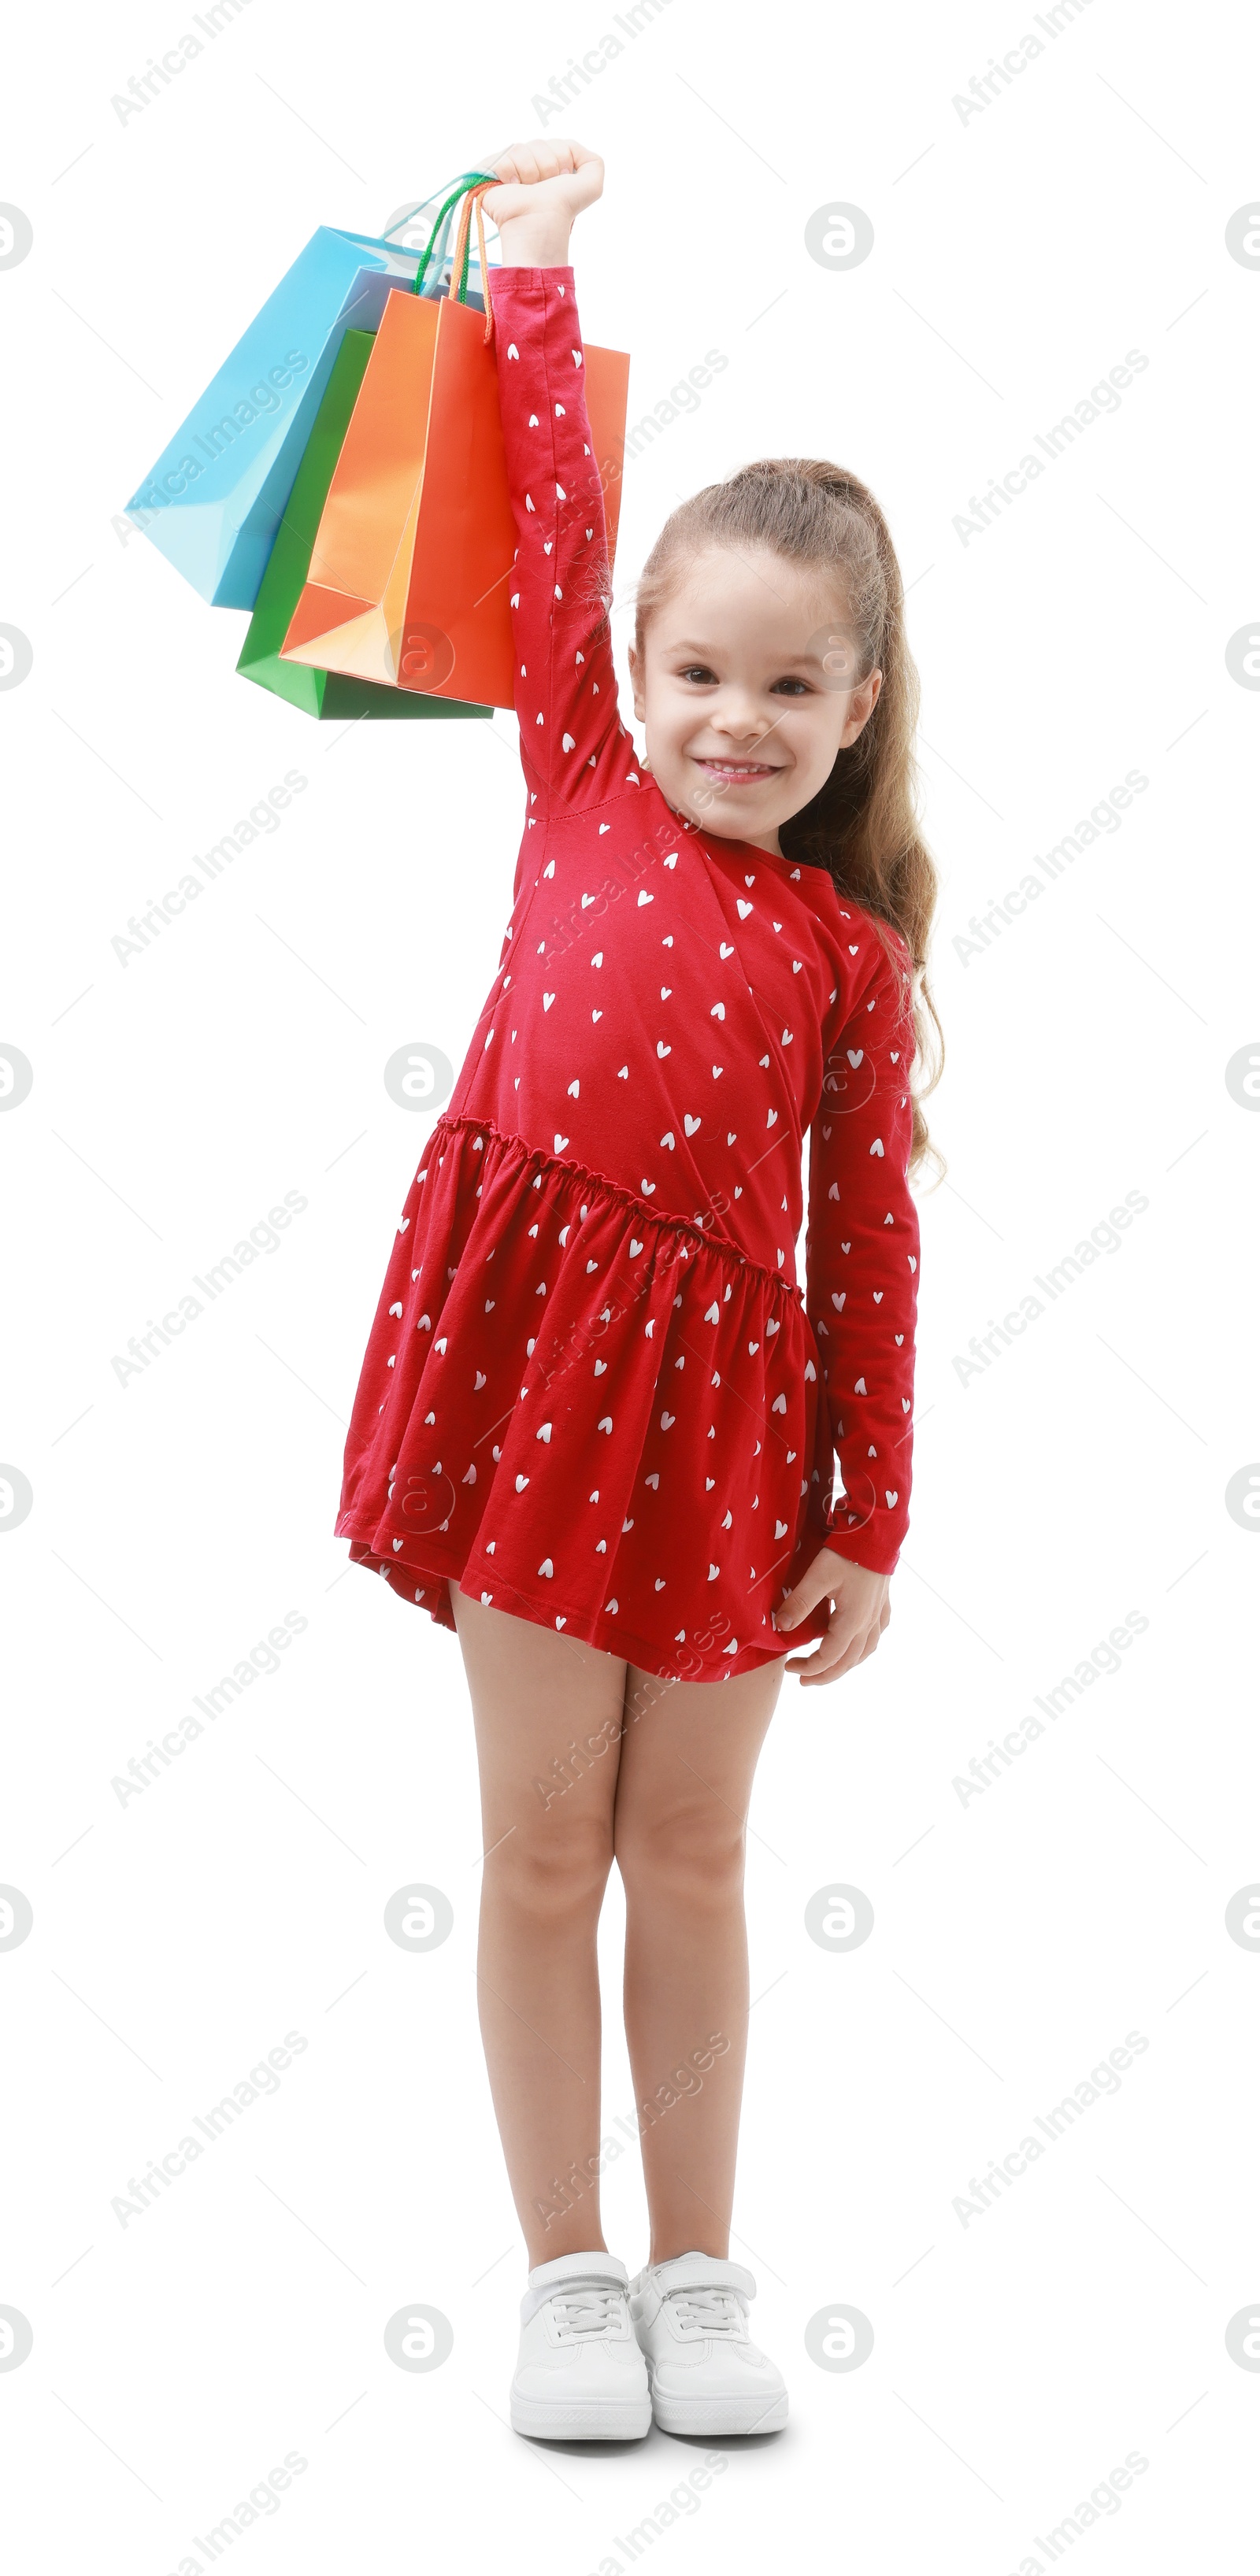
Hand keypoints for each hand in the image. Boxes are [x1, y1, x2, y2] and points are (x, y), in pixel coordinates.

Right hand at [480, 139, 603, 264]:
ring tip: (527, 191)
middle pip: (538, 144)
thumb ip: (592, 160)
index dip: (562, 160)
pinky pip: (503, 156)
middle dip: (547, 166)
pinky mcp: (487, 173)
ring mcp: (506, 168)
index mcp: (546, 166)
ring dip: (530, 172)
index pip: (555, 143)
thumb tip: (572, 147)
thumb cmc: (564, 208)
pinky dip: (510, 171)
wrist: (542, 222)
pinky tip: (512, 186)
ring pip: (520, 148)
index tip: (561, 182)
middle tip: (543, 189)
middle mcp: (526, 166)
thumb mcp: (592, 184)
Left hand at [771, 1548, 890, 1686]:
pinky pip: (876, 1635)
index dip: (808, 1667)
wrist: (876, 1533)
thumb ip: (799, 1602)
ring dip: (845, 1665)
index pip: (829, 1657)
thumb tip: (780, 1627)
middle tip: (804, 1681)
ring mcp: (878, 1614)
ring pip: (865, 1652)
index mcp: (852, 1622)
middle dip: (825, 1675)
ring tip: (829, 1669)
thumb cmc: (846, 1554)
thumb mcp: (817, 1576)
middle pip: (848, 1662)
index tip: (788, 1667)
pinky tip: (859, 1643)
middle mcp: (868, 1624)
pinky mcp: (882, 1603)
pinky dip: (864, 1647)